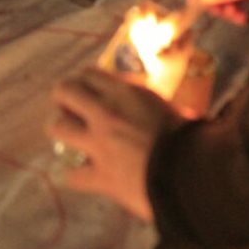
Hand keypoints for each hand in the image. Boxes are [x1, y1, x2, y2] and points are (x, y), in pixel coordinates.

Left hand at [47, 68, 182, 220]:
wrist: (191, 174)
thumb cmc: (190, 138)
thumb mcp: (169, 108)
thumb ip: (148, 105)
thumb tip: (150, 108)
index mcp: (125, 94)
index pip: (89, 73)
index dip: (85, 80)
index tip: (89, 88)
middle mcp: (105, 113)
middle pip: (64, 91)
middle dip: (64, 97)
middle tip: (71, 107)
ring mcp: (98, 144)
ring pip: (57, 127)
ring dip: (62, 130)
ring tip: (71, 136)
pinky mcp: (99, 175)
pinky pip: (71, 175)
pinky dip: (74, 175)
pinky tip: (80, 175)